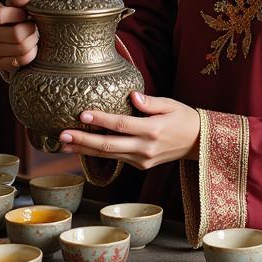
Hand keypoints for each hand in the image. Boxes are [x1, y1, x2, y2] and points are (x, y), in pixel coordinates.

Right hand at [0, 0, 39, 72]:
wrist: (21, 31)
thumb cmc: (24, 11)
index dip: (18, 15)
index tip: (25, 14)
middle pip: (14, 34)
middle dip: (30, 30)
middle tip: (34, 27)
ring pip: (18, 48)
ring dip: (32, 42)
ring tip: (33, 36)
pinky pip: (17, 61)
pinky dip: (29, 55)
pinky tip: (31, 48)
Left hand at [58, 91, 199, 169]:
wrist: (199, 143)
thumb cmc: (183, 118)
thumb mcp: (170, 104)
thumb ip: (150, 102)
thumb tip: (132, 96)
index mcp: (153, 130)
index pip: (121, 125)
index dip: (101, 121)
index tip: (82, 115)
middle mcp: (145, 148)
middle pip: (109, 146)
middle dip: (83, 140)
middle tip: (63, 134)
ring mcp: (142, 160)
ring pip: (108, 155)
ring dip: (84, 150)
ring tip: (64, 143)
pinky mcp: (140, 165)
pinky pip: (115, 158)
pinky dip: (97, 153)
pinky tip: (81, 147)